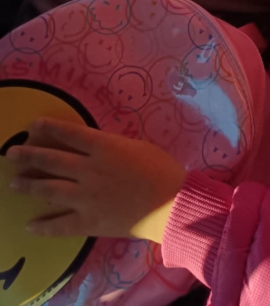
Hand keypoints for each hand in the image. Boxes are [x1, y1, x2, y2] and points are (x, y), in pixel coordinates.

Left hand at [7, 119, 185, 240]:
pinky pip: (61, 225)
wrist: (172, 202)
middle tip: (11, 154)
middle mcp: (90, 170)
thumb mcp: (135, 147)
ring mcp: (87, 197)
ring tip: (14, 184)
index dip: (49, 128)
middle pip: (52, 161)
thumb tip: (93, 149)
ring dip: (30, 186)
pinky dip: (44, 226)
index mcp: (104, 147)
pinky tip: (31, 225)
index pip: (69, 134)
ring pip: (50, 190)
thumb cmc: (160, 169)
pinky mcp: (90, 221)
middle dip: (29, 156)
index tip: (32, 125)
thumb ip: (110, 148)